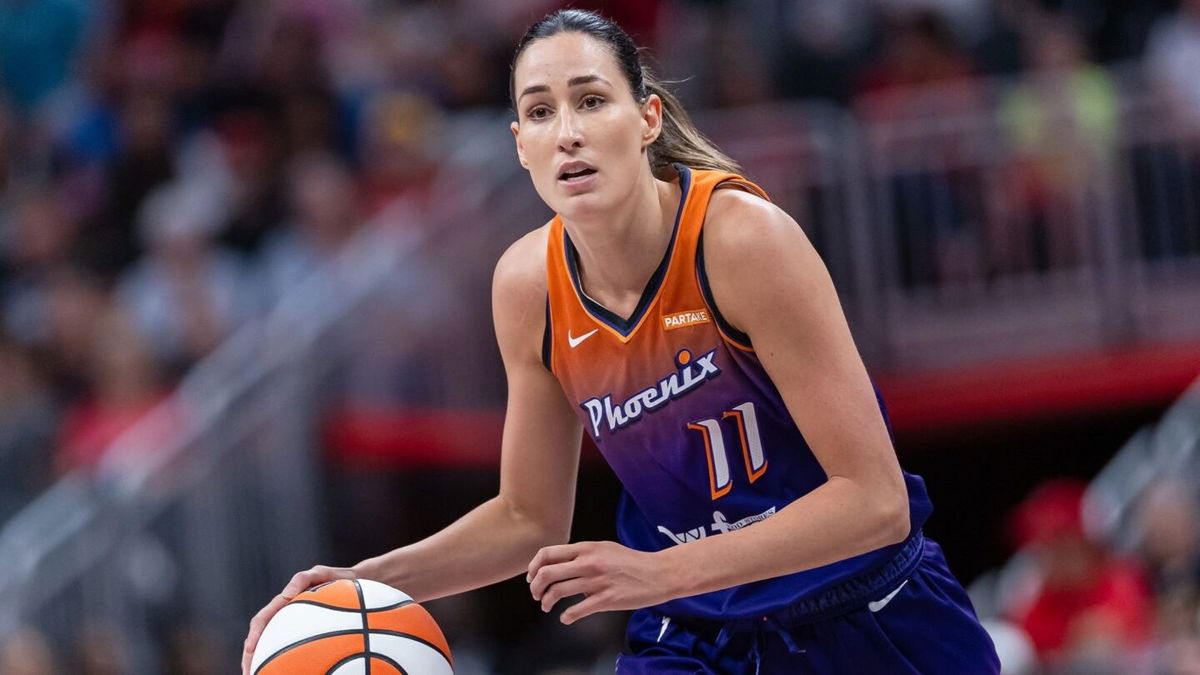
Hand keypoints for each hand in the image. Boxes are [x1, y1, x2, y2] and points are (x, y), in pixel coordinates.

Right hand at [242, 565, 356, 673]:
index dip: (253, 636)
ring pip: (273, 646)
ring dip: (265, 661)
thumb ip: (302, 579)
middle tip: (249, 673)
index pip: (262, 620)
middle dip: (251, 656)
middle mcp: (285, 615)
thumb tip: (285, 595)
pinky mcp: (306, 630)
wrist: (356, 583)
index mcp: (284, 603)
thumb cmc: (338, 578)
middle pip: (261, 638)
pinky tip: (295, 672)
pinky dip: (289, 660)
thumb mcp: (321, 573)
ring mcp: (295, 623)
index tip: (250, 651)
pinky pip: (295, 648)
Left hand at [526, 541, 671, 624]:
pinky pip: (576, 610)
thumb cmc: (631, 562)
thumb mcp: (604, 548)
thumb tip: (561, 566)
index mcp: (586, 548)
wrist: (658, 574)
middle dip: (535, 587)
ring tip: (547, 606)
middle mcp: (588, 563)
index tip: (532, 577)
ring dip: (546, 602)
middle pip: (547, 573)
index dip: (534, 567)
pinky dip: (565, 617)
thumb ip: (582, 554)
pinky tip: (566, 618)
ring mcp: (597, 582)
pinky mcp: (606, 600)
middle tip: (536, 594)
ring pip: (557, 592)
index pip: (548, 554)